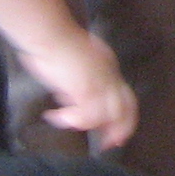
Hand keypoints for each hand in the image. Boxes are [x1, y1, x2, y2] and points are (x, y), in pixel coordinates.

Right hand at [26, 28, 137, 146]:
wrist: (48, 31)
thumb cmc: (52, 43)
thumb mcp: (70, 63)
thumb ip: (73, 81)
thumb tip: (67, 97)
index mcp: (107, 64)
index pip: (122, 94)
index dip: (121, 115)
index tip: (114, 131)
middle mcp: (109, 73)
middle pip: (126, 107)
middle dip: (121, 128)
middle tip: (110, 144)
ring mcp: (100, 81)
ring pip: (107, 115)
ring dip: (87, 124)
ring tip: (67, 123)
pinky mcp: (87, 89)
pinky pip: (84, 116)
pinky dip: (68, 120)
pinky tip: (53, 116)